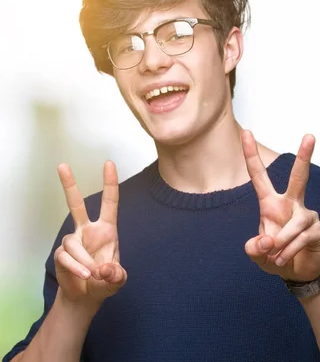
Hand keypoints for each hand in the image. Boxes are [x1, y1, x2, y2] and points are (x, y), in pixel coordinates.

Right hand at [54, 161, 126, 305]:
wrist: (87, 297)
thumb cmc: (106, 281)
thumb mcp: (118, 280)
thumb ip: (116, 275)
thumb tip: (104, 268)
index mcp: (107, 230)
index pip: (110, 202)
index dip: (110, 183)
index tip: (109, 163)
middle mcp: (88, 230)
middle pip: (76, 204)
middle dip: (69, 185)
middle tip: (62, 165)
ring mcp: (73, 241)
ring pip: (74, 243)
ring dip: (84, 260)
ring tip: (92, 274)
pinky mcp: (61, 254)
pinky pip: (66, 256)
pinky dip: (76, 267)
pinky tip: (84, 276)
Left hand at [242, 130, 319, 281]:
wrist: (298, 273)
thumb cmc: (276, 256)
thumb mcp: (257, 255)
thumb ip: (254, 249)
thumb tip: (266, 240)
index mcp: (271, 203)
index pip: (259, 176)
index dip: (251, 155)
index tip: (246, 132)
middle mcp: (291, 203)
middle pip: (299, 177)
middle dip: (305, 156)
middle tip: (310, 135)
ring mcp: (306, 215)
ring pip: (294, 224)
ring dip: (281, 243)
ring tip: (276, 257)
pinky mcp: (317, 229)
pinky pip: (300, 237)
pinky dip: (289, 251)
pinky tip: (283, 259)